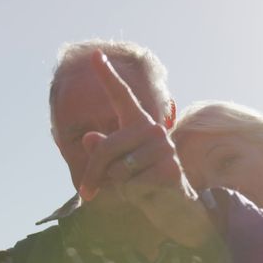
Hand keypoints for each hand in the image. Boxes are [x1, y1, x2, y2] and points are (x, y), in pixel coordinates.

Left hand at [77, 51, 213, 247]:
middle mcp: (153, 130)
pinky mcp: (169, 169)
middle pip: (104, 148)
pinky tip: (148, 193)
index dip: (107, 76)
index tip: (95, 54)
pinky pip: (131, 183)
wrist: (176, 208)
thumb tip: (88, 137)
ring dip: (117, 185)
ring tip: (136, 187)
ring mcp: (164, 148)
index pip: (121, 96)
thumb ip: (101, 151)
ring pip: (116, 169)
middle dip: (92, 173)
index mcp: (139, 124)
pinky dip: (132, 195)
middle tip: (87, 192)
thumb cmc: (141, 182)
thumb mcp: (114, 167)